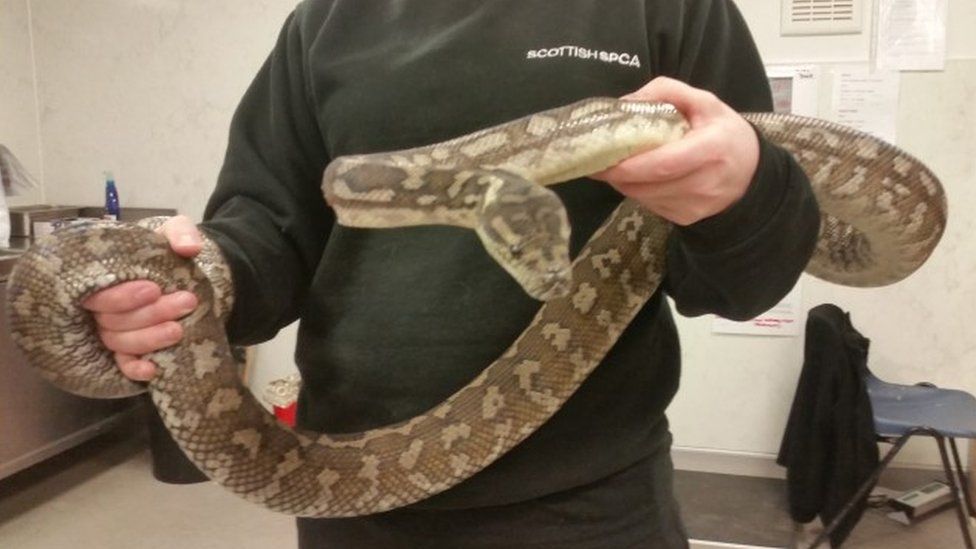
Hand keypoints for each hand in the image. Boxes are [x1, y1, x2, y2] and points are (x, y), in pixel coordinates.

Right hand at [81, 215, 202, 380]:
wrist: (183, 269)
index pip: (98, 295)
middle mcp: (103, 307)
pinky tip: (152, 370)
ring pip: (119, 343)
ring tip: (179, 330)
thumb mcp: (176, 232)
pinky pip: (123, 363)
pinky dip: (134, 370)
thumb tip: (189, 248)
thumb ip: (182, 233)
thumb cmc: (168, 249)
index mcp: (104, 277)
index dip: (122, 297)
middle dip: (150, 315)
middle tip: (186, 302)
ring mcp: (115, 329)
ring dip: (149, 339)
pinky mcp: (129, 347)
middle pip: (112, 321)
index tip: (154, 289)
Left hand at [592, 76, 759, 225]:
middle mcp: (705, 183)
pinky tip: (639, 178)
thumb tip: (626, 102)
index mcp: (712, 148)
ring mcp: (696, 206)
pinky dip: (639, 192)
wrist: (750, 172)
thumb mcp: (704, 102)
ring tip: (616, 167)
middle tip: (597, 162)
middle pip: (649, 185)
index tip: (605, 160)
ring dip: (625, 184)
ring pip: (645, 198)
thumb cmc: (723, 132)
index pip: (665, 164)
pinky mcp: (688, 218)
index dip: (632, 166)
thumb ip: (667, 91)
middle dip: (618, 176)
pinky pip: (652, 205)